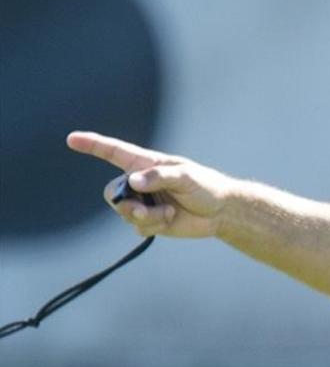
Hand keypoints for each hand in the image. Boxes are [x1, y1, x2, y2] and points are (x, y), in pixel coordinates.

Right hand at [67, 131, 233, 237]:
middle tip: (145, 209)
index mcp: (147, 164)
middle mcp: (140, 182)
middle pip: (112, 192)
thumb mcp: (187, 177)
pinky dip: (152, 226)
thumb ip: (160, 177)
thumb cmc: (206, 187)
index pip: (114, 152)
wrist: (220, 212)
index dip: (92, 145)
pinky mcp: (150, 221)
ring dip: (144, 216)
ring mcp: (143, 202)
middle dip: (125, 203)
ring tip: (167, 214)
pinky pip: (137, 227)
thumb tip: (133, 182)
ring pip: (124, 212)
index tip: (72, 139)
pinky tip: (170, 220)